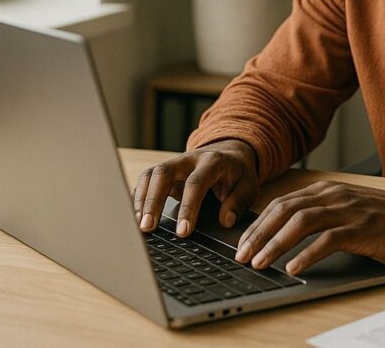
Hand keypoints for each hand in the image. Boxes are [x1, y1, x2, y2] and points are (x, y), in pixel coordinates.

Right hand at [132, 139, 258, 236]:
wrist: (230, 153)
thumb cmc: (238, 173)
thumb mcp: (249, 186)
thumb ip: (238, 202)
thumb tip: (226, 221)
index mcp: (212, 162)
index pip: (196, 183)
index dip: (188, 208)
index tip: (182, 232)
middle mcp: (189, 159)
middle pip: (164, 174)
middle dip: (153, 201)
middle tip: (147, 228)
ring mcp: (174, 163)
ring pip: (151, 174)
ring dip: (142, 199)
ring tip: (139, 225)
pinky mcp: (164, 170)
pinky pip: (146, 179)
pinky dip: (139, 196)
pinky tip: (135, 215)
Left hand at [234, 181, 384, 275]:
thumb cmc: (380, 217)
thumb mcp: (344, 209)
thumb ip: (318, 214)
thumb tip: (283, 233)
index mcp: (325, 190)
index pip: (281, 204)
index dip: (258, 224)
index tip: (242, 243)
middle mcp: (332, 195)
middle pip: (285, 211)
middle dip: (259, 234)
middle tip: (242, 255)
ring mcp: (346, 210)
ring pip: (301, 223)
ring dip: (276, 244)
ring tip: (261, 262)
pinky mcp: (361, 227)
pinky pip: (328, 239)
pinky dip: (307, 254)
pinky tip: (294, 267)